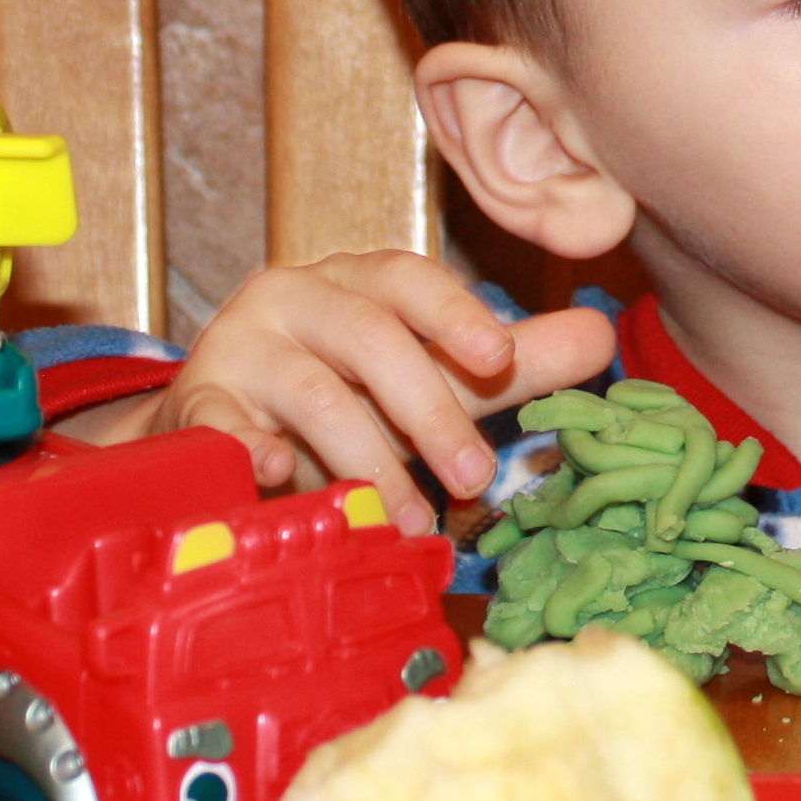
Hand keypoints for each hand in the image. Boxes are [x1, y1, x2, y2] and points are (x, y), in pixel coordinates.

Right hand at [70, 252, 614, 533]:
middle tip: (475, 478)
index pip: (407, 278)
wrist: (222, 432)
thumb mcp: (425, 377)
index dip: (454, 313)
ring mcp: (239, 350)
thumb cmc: (344, 395)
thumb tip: (602, 340)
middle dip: (431, 411)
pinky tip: (278, 473)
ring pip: (314, 394)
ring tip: (411, 521)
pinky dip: (250, 447)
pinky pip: (221, 425)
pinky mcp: (198, 407)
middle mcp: (292, 297)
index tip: (499, 356)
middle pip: (370, 338)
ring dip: (371, 462)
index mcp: (353, 281)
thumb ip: (508, 363)